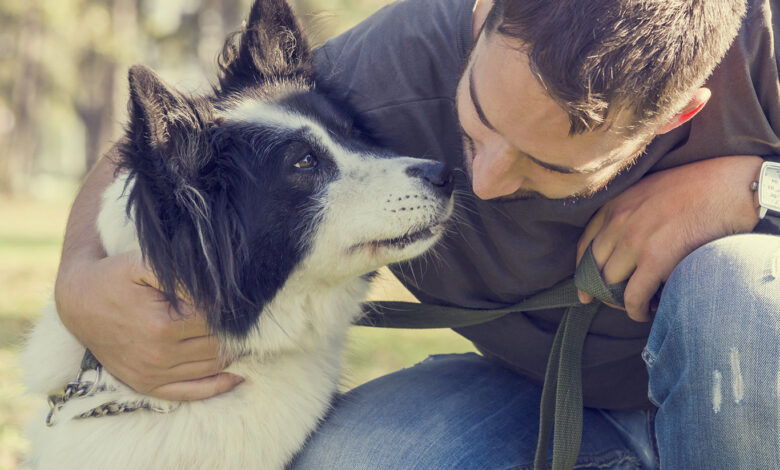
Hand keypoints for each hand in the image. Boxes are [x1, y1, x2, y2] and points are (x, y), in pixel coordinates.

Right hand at [55, 252, 242, 399]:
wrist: (78, 301)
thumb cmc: (115, 277)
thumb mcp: (144, 264)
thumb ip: (182, 275)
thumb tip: (218, 289)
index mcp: (162, 325)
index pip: (217, 321)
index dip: (233, 310)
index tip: (244, 301)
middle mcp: (159, 355)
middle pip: (218, 346)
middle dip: (238, 332)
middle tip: (252, 319)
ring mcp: (153, 374)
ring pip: (212, 368)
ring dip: (233, 355)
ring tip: (248, 338)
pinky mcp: (147, 385)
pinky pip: (192, 392)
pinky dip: (219, 385)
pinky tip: (238, 373)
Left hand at [576, 156, 761, 321]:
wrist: (728, 187)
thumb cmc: (696, 188)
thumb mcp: (648, 192)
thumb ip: (629, 214)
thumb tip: (622, 247)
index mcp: (615, 204)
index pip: (585, 245)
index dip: (582, 272)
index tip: (584, 289)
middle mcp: (618, 222)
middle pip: (594, 268)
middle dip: (601, 290)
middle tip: (614, 302)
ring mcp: (635, 240)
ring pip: (610, 284)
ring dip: (620, 301)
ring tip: (635, 306)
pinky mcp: (656, 259)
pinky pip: (633, 296)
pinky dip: (635, 310)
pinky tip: (644, 313)